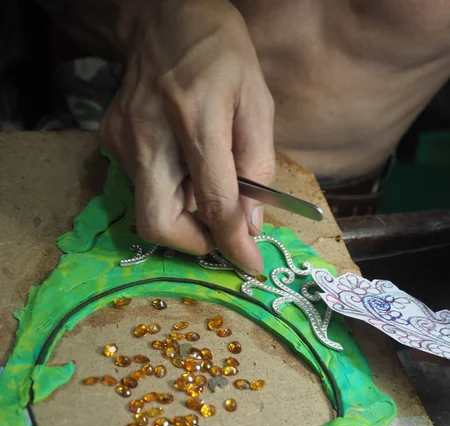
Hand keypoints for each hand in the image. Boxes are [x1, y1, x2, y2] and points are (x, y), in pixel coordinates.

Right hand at [101, 0, 274, 274]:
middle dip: (192, 242)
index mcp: (197, 118)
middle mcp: (150, 135)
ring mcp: (123, 139)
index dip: (234, 243)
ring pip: (148, 209)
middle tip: (218, 230)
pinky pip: (141, 186)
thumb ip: (257, 165)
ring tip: (204, 186)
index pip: (214, 201)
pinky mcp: (110, 140)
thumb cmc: (222, 55)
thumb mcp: (257, 102)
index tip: (249, 265)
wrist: (163, 18)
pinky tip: (181, 166)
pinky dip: (168, 192)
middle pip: (159, 222)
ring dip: (183, 215)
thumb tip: (250, 223)